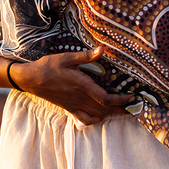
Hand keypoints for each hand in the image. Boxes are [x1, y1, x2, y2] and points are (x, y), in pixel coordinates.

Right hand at [12, 46, 134, 125]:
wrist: (31, 79)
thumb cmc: (49, 66)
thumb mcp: (67, 57)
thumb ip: (86, 56)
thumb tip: (103, 49)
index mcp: (82, 86)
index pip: (106, 98)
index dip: (121, 100)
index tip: (133, 98)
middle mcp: (80, 98)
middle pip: (105, 109)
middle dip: (122, 110)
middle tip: (136, 108)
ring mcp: (74, 105)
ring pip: (97, 115)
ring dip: (113, 114)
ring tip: (125, 112)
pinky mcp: (69, 108)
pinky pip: (85, 118)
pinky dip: (96, 119)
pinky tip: (102, 115)